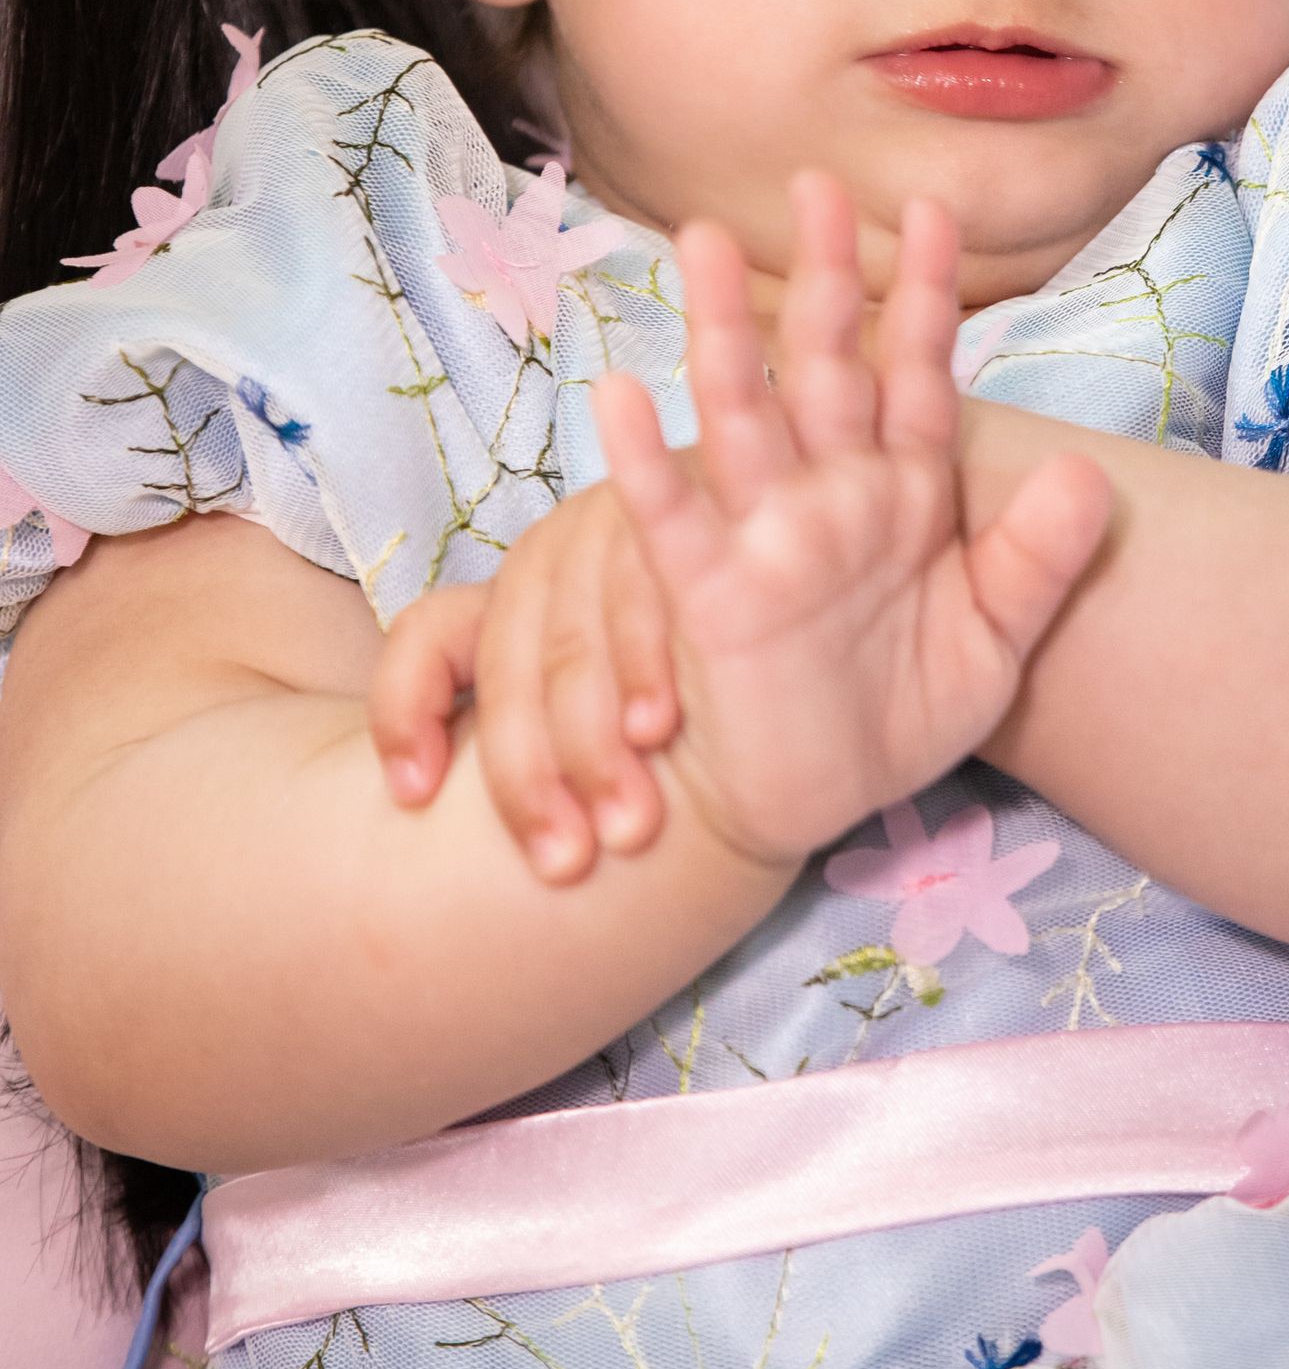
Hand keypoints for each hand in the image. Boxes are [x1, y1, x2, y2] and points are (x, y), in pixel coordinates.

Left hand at [367, 478, 680, 882]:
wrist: (802, 547)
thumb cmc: (701, 655)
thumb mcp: (615, 692)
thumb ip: (541, 725)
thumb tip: (424, 800)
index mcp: (517, 588)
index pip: (429, 637)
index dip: (405, 712)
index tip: (411, 797)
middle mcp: (554, 550)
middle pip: (509, 663)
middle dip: (528, 776)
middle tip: (563, 865)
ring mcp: (615, 522)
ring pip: (571, 641)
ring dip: (590, 740)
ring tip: (621, 825)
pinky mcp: (682, 503)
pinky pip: (646, 589)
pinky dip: (644, 662)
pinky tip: (657, 726)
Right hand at [597, 171, 1111, 870]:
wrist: (821, 805)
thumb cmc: (899, 715)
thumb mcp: (994, 644)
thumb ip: (1039, 560)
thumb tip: (1090, 473)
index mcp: (906, 492)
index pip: (918, 373)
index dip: (924, 297)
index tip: (934, 212)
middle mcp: (834, 493)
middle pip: (827, 364)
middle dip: (824, 276)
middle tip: (814, 182)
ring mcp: (769, 535)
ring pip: (744, 413)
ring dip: (725, 331)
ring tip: (704, 243)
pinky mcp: (715, 595)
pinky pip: (675, 519)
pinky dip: (647, 462)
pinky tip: (620, 397)